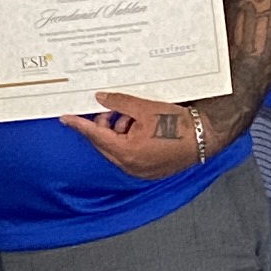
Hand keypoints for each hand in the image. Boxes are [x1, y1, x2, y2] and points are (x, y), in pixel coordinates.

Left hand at [64, 92, 222, 180]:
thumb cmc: (178, 124)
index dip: (79, 125)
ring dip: (119, 132)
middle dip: (105, 126)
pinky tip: (142, 128)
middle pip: (104, 144)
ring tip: (136, 118)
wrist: (204, 137)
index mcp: (127, 151)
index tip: (65, 118)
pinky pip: (127, 155)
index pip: (95, 136)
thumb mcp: (145, 108)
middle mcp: (130, 166)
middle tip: (114, 109)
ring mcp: (138, 171)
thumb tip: (100, 99)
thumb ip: (119, 103)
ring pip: (115, 149)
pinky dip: (128, 141)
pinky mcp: (147, 171)